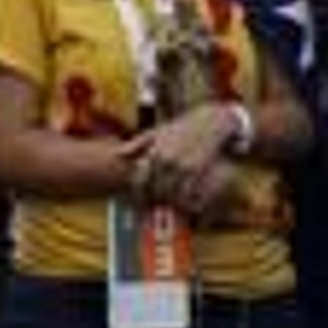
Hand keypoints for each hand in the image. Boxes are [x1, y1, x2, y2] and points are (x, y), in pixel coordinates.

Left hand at [124, 105, 243, 218]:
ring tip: (171, 206)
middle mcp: (166, 160)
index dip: (139, 194)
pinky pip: (187, 193)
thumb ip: (137, 144)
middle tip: (157, 207)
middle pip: (155, 191)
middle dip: (155, 201)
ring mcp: (182, 166)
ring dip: (171, 204)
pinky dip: (185, 201)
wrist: (210, 121)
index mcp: (154, 152)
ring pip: (171, 195)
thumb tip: (118, 154)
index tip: (141, 201)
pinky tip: (186, 201)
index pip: (140, 180)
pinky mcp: (197, 170)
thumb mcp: (158, 132)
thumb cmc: (181, 127)